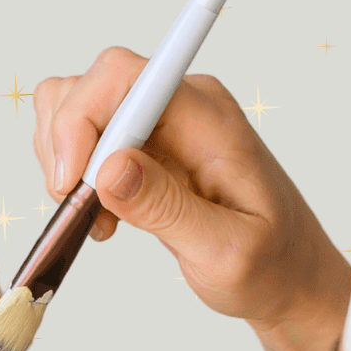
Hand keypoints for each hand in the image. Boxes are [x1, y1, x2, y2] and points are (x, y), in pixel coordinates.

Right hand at [32, 47, 350, 337]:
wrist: (286, 274)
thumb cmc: (270, 263)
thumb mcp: (226, 250)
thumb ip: (167, 208)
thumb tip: (111, 168)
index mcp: (207, 118)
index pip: (123, 76)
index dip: (81, 120)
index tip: (72, 183)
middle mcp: (181, 107)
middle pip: (90, 84)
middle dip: (64, 144)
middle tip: (77, 205)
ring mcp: (160, 124)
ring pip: (77, 108)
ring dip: (65, 162)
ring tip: (93, 214)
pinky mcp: (145, 147)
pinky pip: (85, 141)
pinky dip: (74, 177)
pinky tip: (102, 216)